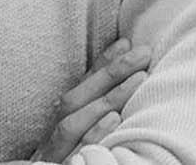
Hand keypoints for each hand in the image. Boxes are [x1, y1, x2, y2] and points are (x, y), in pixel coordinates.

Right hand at [28, 38, 150, 162]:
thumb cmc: (68, 163)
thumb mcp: (75, 141)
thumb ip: (91, 114)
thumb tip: (121, 85)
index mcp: (56, 127)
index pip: (79, 89)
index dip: (101, 64)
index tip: (126, 43)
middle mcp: (52, 138)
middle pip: (74, 99)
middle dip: (110, 73)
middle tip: (143, 53)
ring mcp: (55, 155)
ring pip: (73, 122)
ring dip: (107, 98)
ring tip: (139, 78)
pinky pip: (77, 152)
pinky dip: (95, 134)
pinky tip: (115, 119)